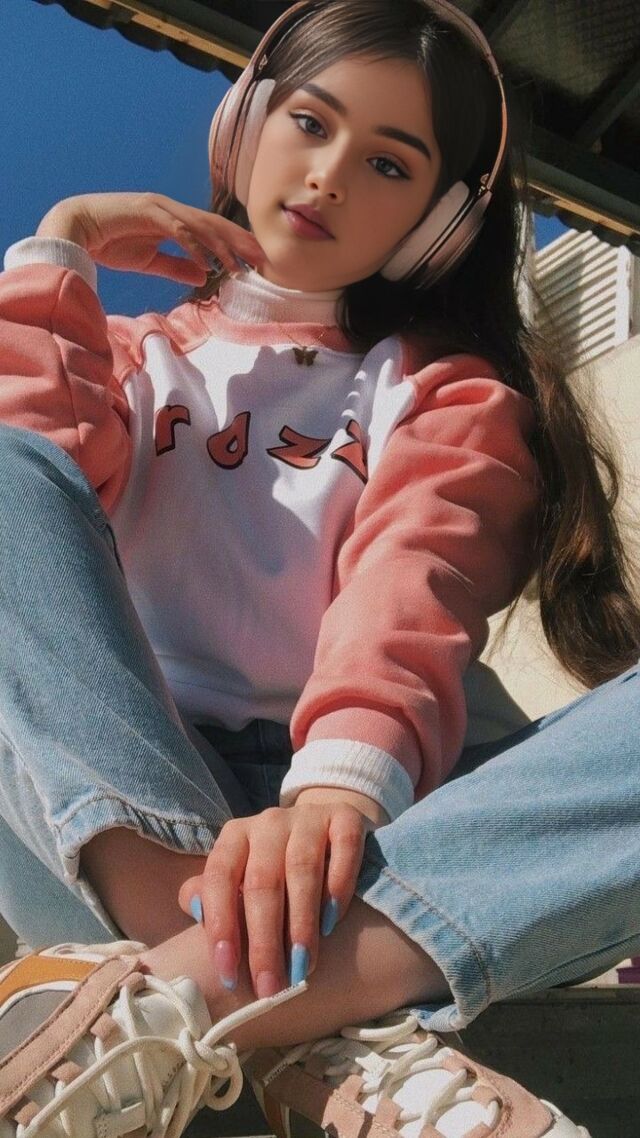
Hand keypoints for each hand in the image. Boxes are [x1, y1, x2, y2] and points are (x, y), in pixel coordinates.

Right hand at [36, 192, 265, 284]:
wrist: (77, 229)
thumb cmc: (111, 243)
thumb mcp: (150, 261)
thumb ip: (177, 267)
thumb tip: (203, 277)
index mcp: (174, 219)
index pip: (212, 229)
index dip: (235, 243)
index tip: (255, 260)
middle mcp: (171, 209)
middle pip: (214, 223)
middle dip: (240, 241)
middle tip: (263, 258)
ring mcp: (160, 208)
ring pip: (201, 226)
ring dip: (223, 246)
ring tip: (241, 265)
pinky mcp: (147, 213)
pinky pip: (178, 231)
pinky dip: (195, 246)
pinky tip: (208, 262)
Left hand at [178, 793, 379, 998]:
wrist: (326, 829)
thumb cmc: (275, 868)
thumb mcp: (240, 878)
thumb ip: (214, 895)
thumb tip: (196, 910)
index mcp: (235, 836)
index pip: (219, 878)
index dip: (221, 926)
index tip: (228, 975)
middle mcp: (268, 823)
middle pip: (262, 881)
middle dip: (264, 941)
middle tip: (270, 986)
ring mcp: (308, 818)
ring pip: (302, 869)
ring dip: (301, 924)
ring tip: (301, 967)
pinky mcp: (345, 818)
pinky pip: (343, 849)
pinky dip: (338, 887)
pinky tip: (332, 923)